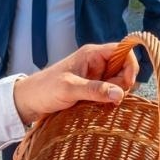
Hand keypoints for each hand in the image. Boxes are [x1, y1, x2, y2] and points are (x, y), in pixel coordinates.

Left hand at [12, 43, 137, 123]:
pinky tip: (98, 108)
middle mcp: (97, 64)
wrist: (29, 102)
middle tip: (107, 98)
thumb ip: (95, 90)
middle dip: (121, 85)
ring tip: (98, 104)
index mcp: (92, 55)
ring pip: (118, 85)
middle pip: (124, 70)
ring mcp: (96, 78)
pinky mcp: (93, 91)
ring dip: (114, 96)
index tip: (127, 83)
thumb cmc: (45, 89)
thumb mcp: (69, 89)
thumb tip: (120, 94)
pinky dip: (108, 102)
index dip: (130, 65)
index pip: (122, 51)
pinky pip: (110, 95)